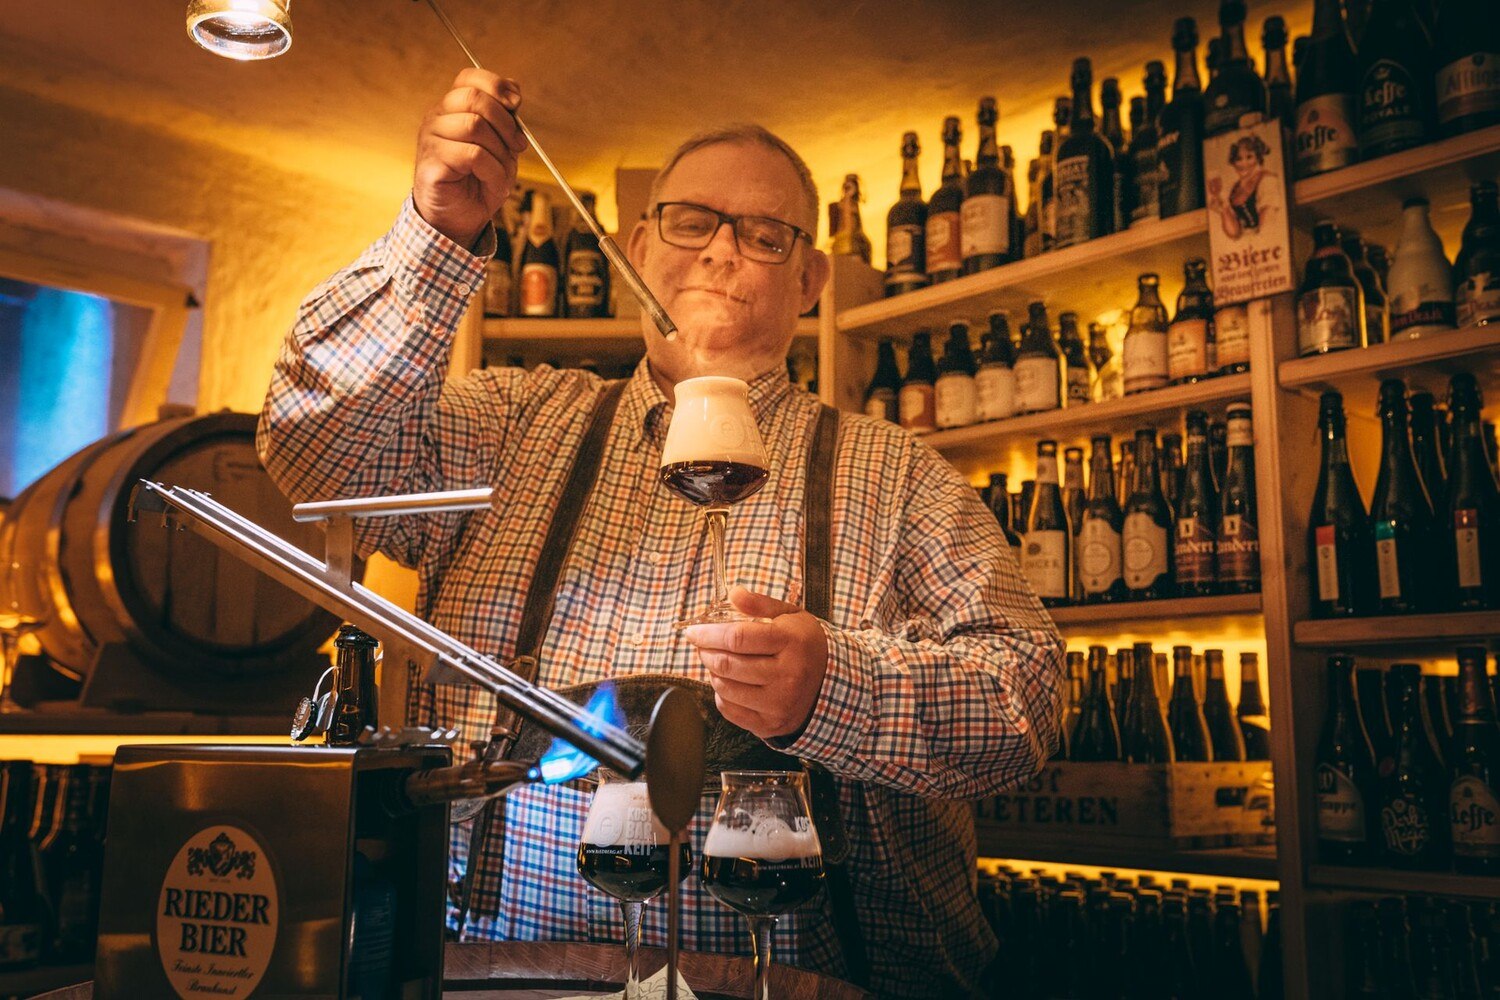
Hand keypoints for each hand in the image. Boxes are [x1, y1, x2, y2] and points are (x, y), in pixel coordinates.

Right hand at [413, 69, 527, 249]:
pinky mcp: (431, 164)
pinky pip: (473, 155)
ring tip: (503, 173)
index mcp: (452, 109)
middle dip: (505, 122)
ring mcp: (431, 140)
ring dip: (500, 152)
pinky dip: (494, 172)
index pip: (469, 77)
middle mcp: (437, 119)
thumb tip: (514, 93)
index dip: (496, 85)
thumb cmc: (479, 182)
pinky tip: (494, 185)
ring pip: (474, 125)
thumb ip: (506, 119)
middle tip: (518, 146)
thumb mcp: (501, 146)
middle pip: (473, 98)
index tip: (516, 104)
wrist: (459, 219)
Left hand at [684, 587, 829, 739]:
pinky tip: (729, 682)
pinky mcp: (771, 723)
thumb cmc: (805, 645)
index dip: (708, 634)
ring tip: (718, 661)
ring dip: (713, 672)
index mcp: (791, 642)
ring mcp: (779, 703)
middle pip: (728, 664)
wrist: (833, 684)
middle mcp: (787, 675)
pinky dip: (721, 694)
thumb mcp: (791, 616)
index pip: (738, 637)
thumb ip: (761, 604)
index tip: (694, 631)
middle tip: (703, 645)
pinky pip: (729, 710)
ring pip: (725, 688)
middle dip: (706, 652)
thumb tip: (734, 593)